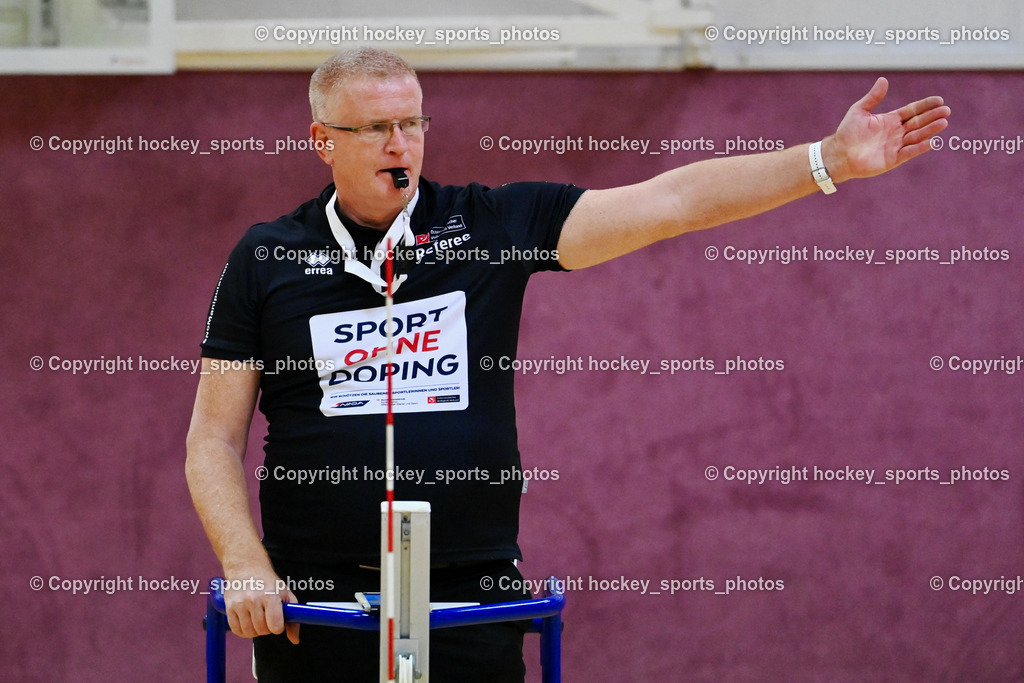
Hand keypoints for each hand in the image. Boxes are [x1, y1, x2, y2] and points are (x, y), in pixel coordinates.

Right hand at [223, 564, 299, 644]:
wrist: (247, 567)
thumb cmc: (269, 583)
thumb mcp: (286, 595)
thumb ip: (293, 618)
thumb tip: (295, 640)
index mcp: (270, 595)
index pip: (275, 626)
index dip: (278, 627)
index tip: (278, 622)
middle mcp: (254, 599)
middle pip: (262, 630)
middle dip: (267, 628)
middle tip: (267, 618)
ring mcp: (240, 603)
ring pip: (249, 632)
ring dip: (255, 631)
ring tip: (258, 619)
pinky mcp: (229, 607)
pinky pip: (236, 630)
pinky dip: (243, 631)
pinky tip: (248, 622)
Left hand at [824, 77, 949, 182]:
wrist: (839, 154)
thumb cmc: (847, 132)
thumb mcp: (859, 111)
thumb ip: (873, 97)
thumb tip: (883, 80)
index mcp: (890, 120)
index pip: (912, 111)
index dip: (925, 105)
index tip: (939, 100)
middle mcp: (896, 132)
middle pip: (918, 123)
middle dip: (932, 117)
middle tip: (946, 110)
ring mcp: (896, 146)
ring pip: (917, 137)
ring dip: (930, 130)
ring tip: (944, 123)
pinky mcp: (893, 159)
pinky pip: (909, 152)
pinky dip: (920, 147)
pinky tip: (931, 141)